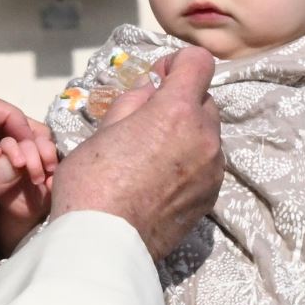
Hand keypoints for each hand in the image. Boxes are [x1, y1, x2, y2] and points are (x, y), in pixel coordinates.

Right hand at [50, 46, 223, 260]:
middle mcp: (204, 137)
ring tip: (148, 154)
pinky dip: (188, 161)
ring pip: (206, 134)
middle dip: (179, 101)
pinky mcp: (210, 197)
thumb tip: (152, 90)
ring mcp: (212, 170)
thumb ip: (134, 101)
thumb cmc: (93, 181)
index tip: (157, 77)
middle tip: (144, 120)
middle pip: (204, 100)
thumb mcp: (104, 128)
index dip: (177, 62)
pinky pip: (205, 164)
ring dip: (185, 133)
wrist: (104, 242)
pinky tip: (156, 178)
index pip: (199, 62)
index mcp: (176, 111)